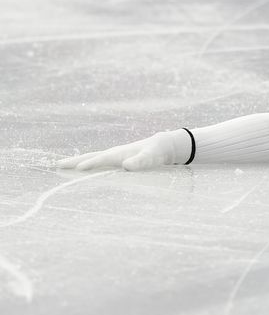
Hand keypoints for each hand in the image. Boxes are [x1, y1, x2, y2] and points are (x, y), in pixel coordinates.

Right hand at [55, 130, 191, 170]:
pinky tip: (82, 169)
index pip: (102, 159)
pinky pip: (99, 161)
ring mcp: (115, 155)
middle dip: (75, 161)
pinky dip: (88, 164)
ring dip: (79, 162)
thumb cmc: (157, 152)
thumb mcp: (152, 157)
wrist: (163, 145)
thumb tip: (126, 166)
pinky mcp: (117, 159)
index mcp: (121, 153)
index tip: (77, 169)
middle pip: (92, 156)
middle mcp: (115, 153)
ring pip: (93, 158)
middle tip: (58, 165)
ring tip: (63, 165)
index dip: (91, 164)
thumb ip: (141, 161)